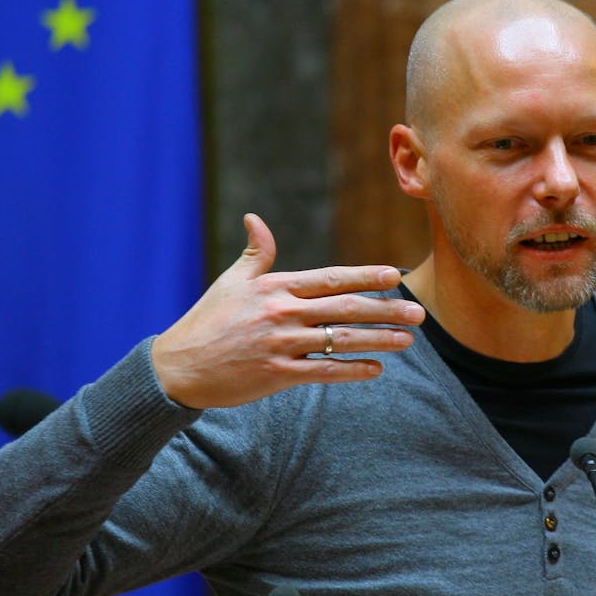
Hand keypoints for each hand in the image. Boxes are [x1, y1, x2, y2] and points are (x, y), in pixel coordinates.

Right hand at [151, 213, 425, 407]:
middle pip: (344, 309)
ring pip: (340, 341)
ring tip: (406, 340)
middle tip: (418, 314)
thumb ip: (254, 253)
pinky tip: (375, 369)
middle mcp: (281, 313)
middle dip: (385, 310)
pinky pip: (323, 372)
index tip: (394, 275)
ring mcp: (280, 345)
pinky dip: (351, 370)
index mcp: (275, 287)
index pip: (330, 279)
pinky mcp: (276, 375)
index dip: (365, 276)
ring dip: (378, 341)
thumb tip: (255, 219)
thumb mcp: (230, 282)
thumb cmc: (207, 321)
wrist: (178, 367)